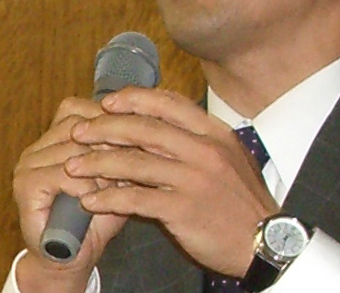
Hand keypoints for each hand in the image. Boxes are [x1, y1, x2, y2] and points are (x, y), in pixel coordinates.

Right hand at [12, 97, 126, 290]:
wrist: (71, 257)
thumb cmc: (98, 215)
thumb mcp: (119, 174)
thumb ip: (127, 147)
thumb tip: (149, 123)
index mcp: (57, 135)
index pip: (82, 108)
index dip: (110, 120)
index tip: (136, 137)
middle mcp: (40, 144)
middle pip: (78, 124)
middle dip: (109, 142)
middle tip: (130, 162)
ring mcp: (28, 163)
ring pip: (72, 146)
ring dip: (100, 164)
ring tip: (116, 183)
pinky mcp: (25, 185)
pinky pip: (61, 172)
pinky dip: (84, 184)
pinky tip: (95, 197)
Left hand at [65, 87, 278, 276]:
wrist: (265, 240)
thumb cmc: (244, 200)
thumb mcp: (230, 157)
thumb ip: (198, 140)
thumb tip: (161, 126)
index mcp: (215, 133)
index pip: (169, 103)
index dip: (134, 99)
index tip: (109, 102)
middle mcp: (204, 150)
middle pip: (145, 129)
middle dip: (106, 127)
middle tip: (80, 132)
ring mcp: (194, 179)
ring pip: (135, 162)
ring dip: (98, 163)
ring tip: (74, 166)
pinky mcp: (183, 210)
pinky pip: (136, 199)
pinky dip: (108, 198)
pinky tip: (91, 200)